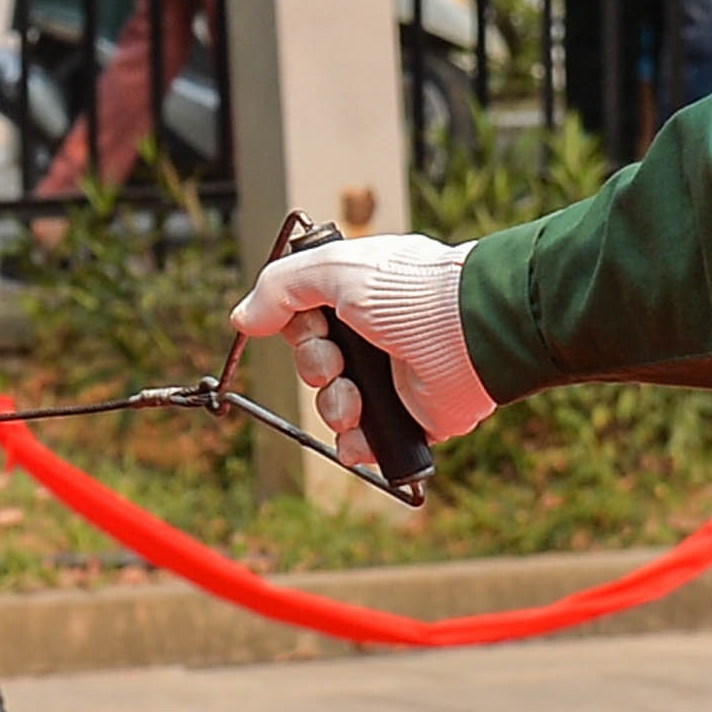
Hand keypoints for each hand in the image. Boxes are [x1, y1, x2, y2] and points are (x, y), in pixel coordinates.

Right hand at [233, 234, 493, 469]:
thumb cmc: (411, 290)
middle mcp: (374, 335)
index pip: (305, 317)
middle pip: (315, 362)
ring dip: (334, 406)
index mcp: (359, 295)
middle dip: (315, 367)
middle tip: (335, 360)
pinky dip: (356, 444)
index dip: (297, 327)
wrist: (469, 333)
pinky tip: (359, 437)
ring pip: (334, 404)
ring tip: (354, 401)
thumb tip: (243, 317)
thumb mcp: (335, 268)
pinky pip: (366, 440)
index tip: (307, 324)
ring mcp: (391, 378)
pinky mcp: (409, 417)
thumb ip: (281, 287)